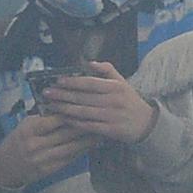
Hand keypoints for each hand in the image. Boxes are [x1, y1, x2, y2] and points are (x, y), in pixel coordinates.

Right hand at [0, 111, 97, 190]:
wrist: (5, 167)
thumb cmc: (17, 141)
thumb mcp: (25, 125)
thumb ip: (43, 118)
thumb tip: (66, 106)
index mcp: (29, 129)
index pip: (55, 119)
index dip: (72, 112)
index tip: (86, 106)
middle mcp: (36, 145)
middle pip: (66, 133)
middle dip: (85, 125)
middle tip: (101, 117)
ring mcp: (43, 159)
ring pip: (71, 147)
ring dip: (88, 139)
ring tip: (101, 130)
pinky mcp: (49, 170)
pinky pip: (69, 159)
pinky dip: (82, 151)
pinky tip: (92, 145)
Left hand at [40, 63, 158, 144]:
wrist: (146, 124)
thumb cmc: (130, 101)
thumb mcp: (122, 82)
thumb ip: (107, 69)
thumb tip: (89, 62)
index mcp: (115, 87)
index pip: (89, 82)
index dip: (72, 81)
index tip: (57, 81)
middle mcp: (113, 101)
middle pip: (83, 97)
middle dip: (62, 95)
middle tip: (47, 93)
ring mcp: (111, 116)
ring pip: (83, 112)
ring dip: (64, 109)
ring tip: (51, 106)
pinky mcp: (110, 130)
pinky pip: (88, 126)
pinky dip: (75, 122)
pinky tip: (64, 119)